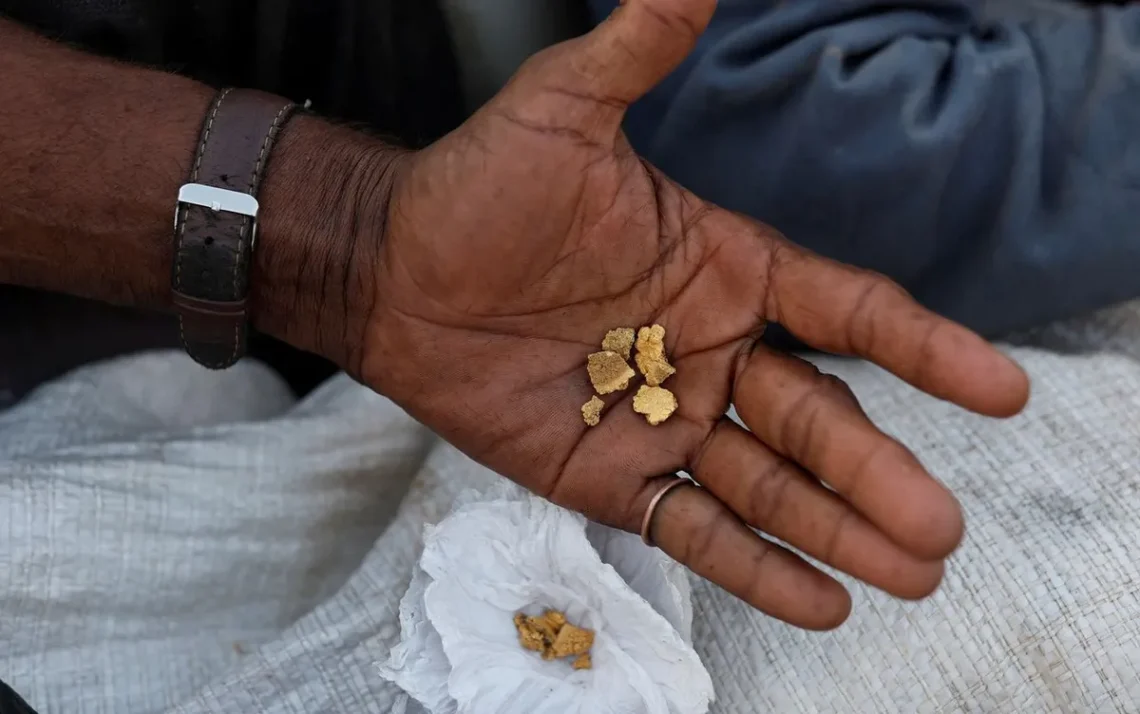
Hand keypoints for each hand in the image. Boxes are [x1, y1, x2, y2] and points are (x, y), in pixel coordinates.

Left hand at [353, 0, 1029, 628]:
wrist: (390, 270)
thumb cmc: (479, 189)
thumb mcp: (563, 112)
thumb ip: (636, 53)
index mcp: (725, 269)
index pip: (848, 312)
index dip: (925, 349)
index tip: (998, 389)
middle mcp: (710, 351)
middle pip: (816, 417)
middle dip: (878, 471)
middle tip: (942, 527)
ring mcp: (664, 421)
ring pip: (768, 485)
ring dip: (839, 529)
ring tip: (912, 572)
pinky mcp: (611, 476)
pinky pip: (693, 529)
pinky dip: (755, 568)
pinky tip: (820, 599)